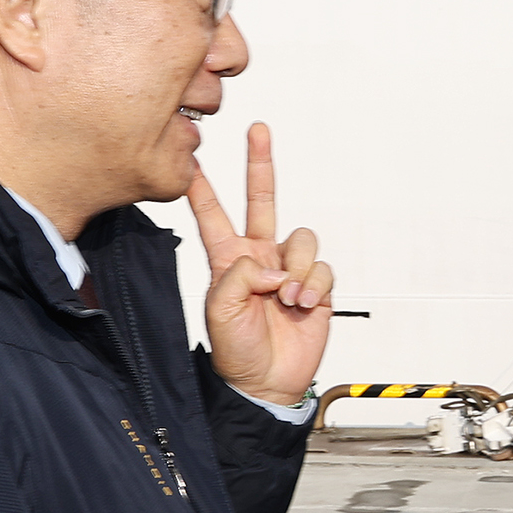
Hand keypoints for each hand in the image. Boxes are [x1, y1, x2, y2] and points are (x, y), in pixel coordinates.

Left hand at [189, 124, 333, 406]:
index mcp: (228, 261)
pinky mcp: (315, 286)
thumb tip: (273, 264)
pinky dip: (313, 284)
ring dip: (297, 268)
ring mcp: (288, 270)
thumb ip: (239, 273)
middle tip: (259, 131)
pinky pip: (321, 268)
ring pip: (302, 239)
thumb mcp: (219, 308)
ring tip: (286, 297)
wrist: (267, 381)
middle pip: (262, 201)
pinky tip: (302, 304)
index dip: (202, 189)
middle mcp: (259, 258)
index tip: (191, 161)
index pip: (213, 216)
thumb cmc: (234, 351)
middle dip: (260, 165)